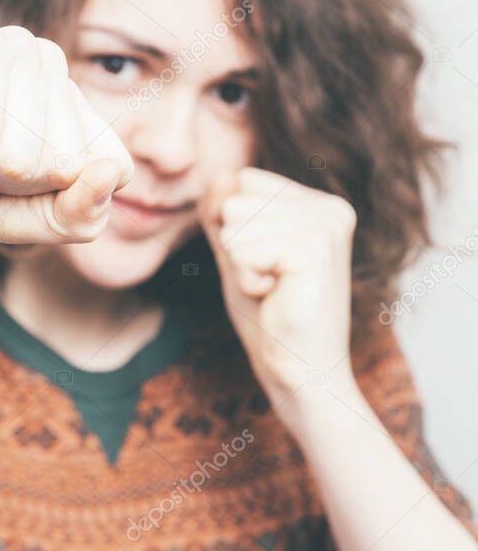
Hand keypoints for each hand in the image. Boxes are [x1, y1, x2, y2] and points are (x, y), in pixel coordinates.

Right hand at [0, 26, 133, 243]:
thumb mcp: (13, 219)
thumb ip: (74, 215)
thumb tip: (112, 175)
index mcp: (69, 99)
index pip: (115, 168)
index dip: (54, 196)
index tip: (2, 178)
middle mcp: (50, 64)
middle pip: (69, 168)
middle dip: (6, 182)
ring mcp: (15, 49)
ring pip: (28, 156)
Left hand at [199, 166, 357, 434]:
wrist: (301, 374)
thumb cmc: (270, 317)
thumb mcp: (237, 253)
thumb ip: (224, 212)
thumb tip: (220, 176)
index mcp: (318, 203)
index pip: (240, 181)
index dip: (235, 229)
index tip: (267, 266)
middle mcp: (330, 207)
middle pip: (234, 200)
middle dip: (238, 248)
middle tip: (272, 283)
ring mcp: (327, 225)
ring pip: (235, 223)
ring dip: (243, 267)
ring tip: (276, 291)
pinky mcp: (315, 249)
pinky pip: (242, 249)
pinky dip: (248, 280)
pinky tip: (278, 298)